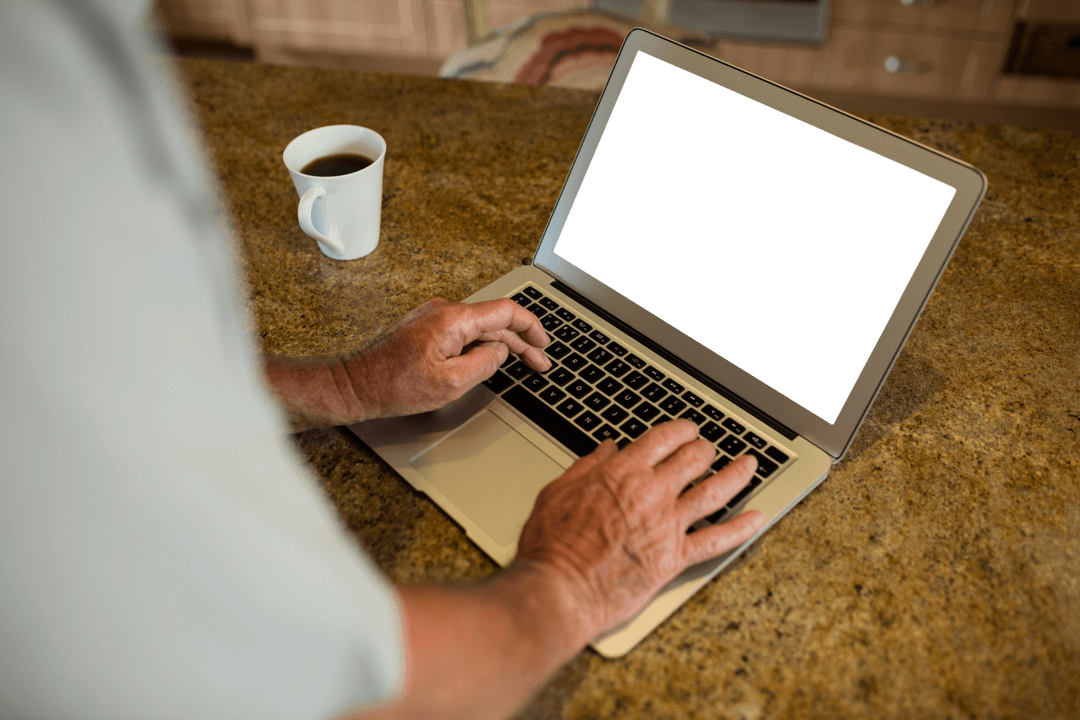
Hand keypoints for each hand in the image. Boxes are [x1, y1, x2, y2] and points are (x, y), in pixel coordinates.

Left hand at [346, 297, 550, 418]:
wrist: (355, 384)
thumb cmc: (393, 385)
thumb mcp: (450, 383)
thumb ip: (484, 365)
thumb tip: (500, 353)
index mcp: (453, 320)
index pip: (505, 312)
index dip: (531, 326)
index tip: (544, 343)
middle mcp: (443, 311)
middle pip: (494, 321)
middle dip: (521, 342)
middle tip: (539, 363)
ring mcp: (433, 317)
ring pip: (479, 327)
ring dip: (502, 344)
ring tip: (521, 363)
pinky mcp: (425, 327)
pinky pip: (462, 331)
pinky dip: (481, 344)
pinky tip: (491, 357)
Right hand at [513, 420, 766, 641]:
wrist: (560, 588)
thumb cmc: (552, 545)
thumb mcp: (557, 492)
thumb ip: (587, 467)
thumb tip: (606, 449)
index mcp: (622, 472)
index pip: (662, 438)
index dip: (680, 430)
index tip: (687, 429)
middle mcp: (651, 492)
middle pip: (693, 459)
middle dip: (705, 449)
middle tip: (709, 448)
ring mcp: (668, 524)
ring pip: (714, 491)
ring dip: (736, 474)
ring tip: (749, 464)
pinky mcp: (675, 557)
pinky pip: (718, 540)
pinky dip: (742, 528)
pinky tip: (757, 518)